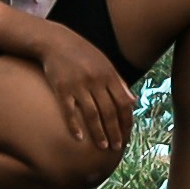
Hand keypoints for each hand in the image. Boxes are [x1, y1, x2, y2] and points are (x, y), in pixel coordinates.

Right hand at [26, 24, 137, 172]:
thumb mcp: (105, 64)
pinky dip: (74, 126)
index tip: (127, 134)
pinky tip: (79, 138)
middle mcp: (96, 81)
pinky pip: (69, 111)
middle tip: (117, 147)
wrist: (56, 42)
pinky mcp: (61, 88)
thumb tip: (133, 101)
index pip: (123, 102)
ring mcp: (78, 85)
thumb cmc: (83, 54)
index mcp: (109, 75)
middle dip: (114, 131)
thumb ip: (118, 82)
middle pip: (109, 111)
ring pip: (91, 114)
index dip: (126, 120)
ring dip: (98, 133)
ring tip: (103, 146)